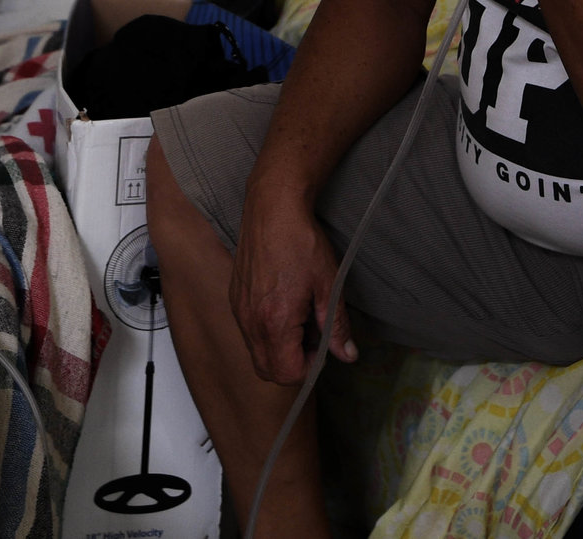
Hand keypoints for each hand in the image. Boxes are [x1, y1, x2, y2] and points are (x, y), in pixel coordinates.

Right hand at [229, 182, 356, 384]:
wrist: (272, 208)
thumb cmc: (301, 242)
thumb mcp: (328, 284)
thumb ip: (336, 326)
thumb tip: (347, 355)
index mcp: (274, 322)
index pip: (288, 373)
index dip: (310, 366)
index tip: (322, 345)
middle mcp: (250, 321)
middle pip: (268, 370)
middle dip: (293, 364)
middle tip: (313, 336)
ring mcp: (239, 310)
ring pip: (257, 353)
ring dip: (280, 348)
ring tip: (300, 317)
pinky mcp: (235, 299)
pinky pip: (249, 332)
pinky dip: (267, 333)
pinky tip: (284, 306)